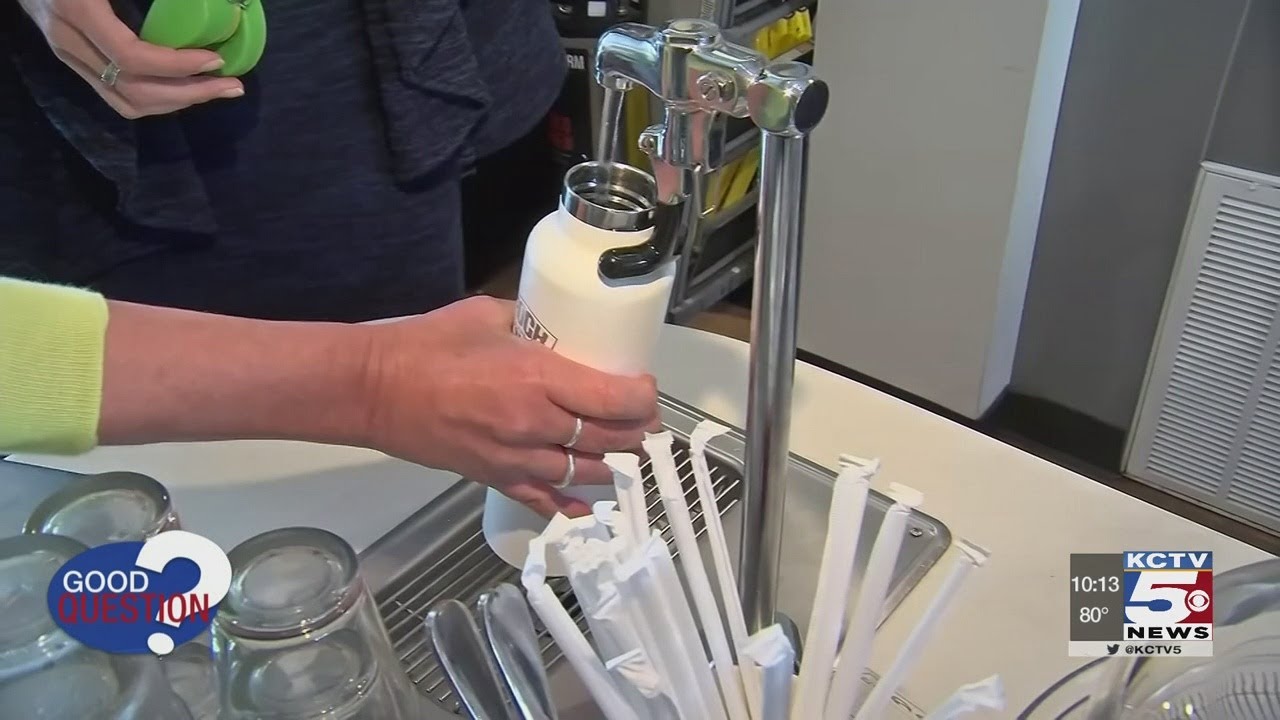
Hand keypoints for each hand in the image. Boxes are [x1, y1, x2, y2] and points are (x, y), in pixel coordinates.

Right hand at [18, 0, 243, 117]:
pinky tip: (185, 87)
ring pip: (126, 102)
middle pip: (134, 91)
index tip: (217, 59)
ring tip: (216, 90)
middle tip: (232, 86)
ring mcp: (68, 57)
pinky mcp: (74, 62)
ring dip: (177, 102)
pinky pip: (118, 95)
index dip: (178, 65)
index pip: (132, 57)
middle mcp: (69, 43)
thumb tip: (200, 2)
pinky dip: (157, 98)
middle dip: (190, 94)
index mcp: (77, 12)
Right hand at [363, 296, 660, 517]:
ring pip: (584, 472)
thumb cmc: (426, 346)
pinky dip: (569, 506)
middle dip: (636, 431)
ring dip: (613, 465)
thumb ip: (530, 321)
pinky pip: (542, 500)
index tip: (646, 388)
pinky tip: (588, 505)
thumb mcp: (488, 315)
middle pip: (608, 438)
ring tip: (626, 453)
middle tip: (645, 420)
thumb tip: (555, 322)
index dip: (642, 398)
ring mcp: (515, 456)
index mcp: (537, 377)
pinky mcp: (494, 477)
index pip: (613, 399)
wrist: (375, 389)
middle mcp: (534, 423)